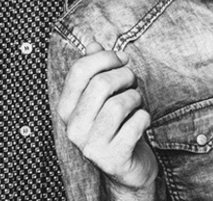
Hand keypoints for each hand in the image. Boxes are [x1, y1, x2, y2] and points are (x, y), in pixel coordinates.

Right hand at [56, 42, 157, 196]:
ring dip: (136, 98)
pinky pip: (136, 123)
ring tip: (136, 103)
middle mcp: (74, 128)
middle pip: (101, 84)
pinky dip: (145, 117)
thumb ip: (95, 70)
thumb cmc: (117, 126)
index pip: (79, 70)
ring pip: (119, 104)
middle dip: (125, 76)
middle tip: (133, 82)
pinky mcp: (112, 159)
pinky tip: (141, 122)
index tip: (121, 59)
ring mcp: (91, 146)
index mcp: (66, 108)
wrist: (128, 167)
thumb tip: (93, 44)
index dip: (105, 57)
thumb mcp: (103, 97)